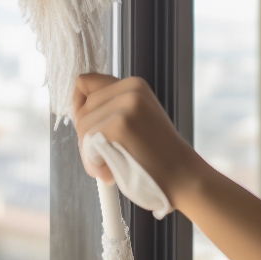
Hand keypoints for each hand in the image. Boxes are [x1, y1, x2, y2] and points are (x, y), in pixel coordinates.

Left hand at [73, 73, 202, 205]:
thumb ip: (112, 110)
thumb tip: (77, 110)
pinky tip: (112, 171)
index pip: (85, 83)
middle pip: (82, 109)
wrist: (182, 177)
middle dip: (86, 138)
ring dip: (90, 154)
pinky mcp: (119, 125)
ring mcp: (126, 105)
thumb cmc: (157, 157)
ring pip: (82, 127)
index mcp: (134, 85)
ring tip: (112, 166)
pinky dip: (94, 163)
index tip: (88, 128)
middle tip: (107, 156)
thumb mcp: (137, 120)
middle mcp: (130, 88)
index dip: (79, 106)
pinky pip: (87, 143)